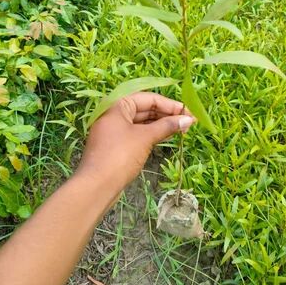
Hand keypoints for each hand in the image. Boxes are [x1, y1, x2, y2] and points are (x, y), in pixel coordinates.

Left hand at [76, 92, 195, 191]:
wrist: (96, 186)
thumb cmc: (120, 155)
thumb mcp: (145, 138)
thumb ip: (167, 126)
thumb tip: (188, 119)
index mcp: (117, 105)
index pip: (149, 98)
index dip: (170, 105)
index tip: (189, 113)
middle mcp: (114, 114)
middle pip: (145, 109)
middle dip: (167, 114)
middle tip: (188, 122)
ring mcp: (114, 130)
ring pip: (142, 122)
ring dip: (161, 125)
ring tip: (181, 130)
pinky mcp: (116, 144)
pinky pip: (137, 133)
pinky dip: (152, 134)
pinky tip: (166, 137)